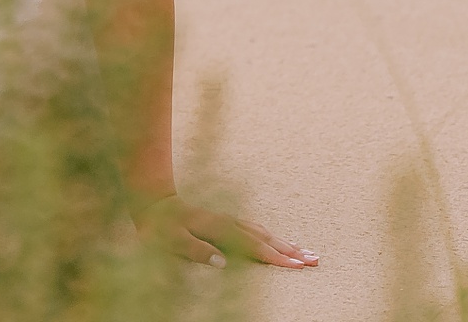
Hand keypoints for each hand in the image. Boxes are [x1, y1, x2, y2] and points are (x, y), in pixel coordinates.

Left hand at [134, 195, 317, 268]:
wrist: (152, 200)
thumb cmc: (159, 226)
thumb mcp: (170, 240)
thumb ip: (195, 250)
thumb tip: (223, 263)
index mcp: (218, 229)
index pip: (253, 246)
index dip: (275, 257)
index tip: (297, 267)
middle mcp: (228, 222)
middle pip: (265, 238)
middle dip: (291, 251)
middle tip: (315, 260)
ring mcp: (228, 219)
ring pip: (263, 232)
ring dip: (285, 243)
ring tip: (305, 252)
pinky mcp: (226, 219)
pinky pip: (255, 228)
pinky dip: (271, 236)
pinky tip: (279, 241)